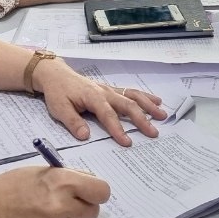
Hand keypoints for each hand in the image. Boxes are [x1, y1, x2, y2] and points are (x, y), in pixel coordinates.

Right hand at [0, 165, 111, 217]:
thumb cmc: (16, 184)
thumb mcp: (47, 170)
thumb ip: (71, 176)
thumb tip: (90, 181)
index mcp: (65, 182)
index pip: (102, 191)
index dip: (98, 192)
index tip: (93, 191)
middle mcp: (63, 204)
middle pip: (93, 211)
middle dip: (86, 206)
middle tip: (73, 201)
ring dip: (70, 217)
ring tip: (50, 208)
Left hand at [33, 57, 167, 143]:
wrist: (56, 74)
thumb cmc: (57, 92)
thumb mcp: (59, 109)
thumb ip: (73, 122)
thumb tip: (86, 136)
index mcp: (93, 97)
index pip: (108, 115)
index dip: (118, 129)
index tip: (127, 142)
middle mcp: (105, 92)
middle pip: (127, 105)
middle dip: (141, 119)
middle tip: (154, 132)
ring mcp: (109, 90)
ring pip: (133, 96)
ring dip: (148, 105)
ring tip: (162, 115)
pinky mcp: (111, 90)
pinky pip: (130, 92)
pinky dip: (145, 97)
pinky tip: (156, 101)